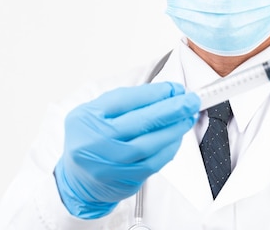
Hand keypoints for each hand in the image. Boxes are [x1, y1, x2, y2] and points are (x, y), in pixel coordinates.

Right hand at [54, 82, 199, 217]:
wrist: (79, 181)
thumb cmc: (91, 140)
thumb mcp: (96, 113)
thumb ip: (126, 101)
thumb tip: (166, 93)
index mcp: (87, 118)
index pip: (126, 100)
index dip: (155, 93)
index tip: (174, 88)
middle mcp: (96, 141)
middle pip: (141, 121)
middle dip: (172, 109)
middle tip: (190, 100)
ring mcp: (110, 163)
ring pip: (151, 143)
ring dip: (175, 128)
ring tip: (187, 117)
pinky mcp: (125, 179)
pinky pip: (155, 161)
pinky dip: (170, 147)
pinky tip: (177, 136)